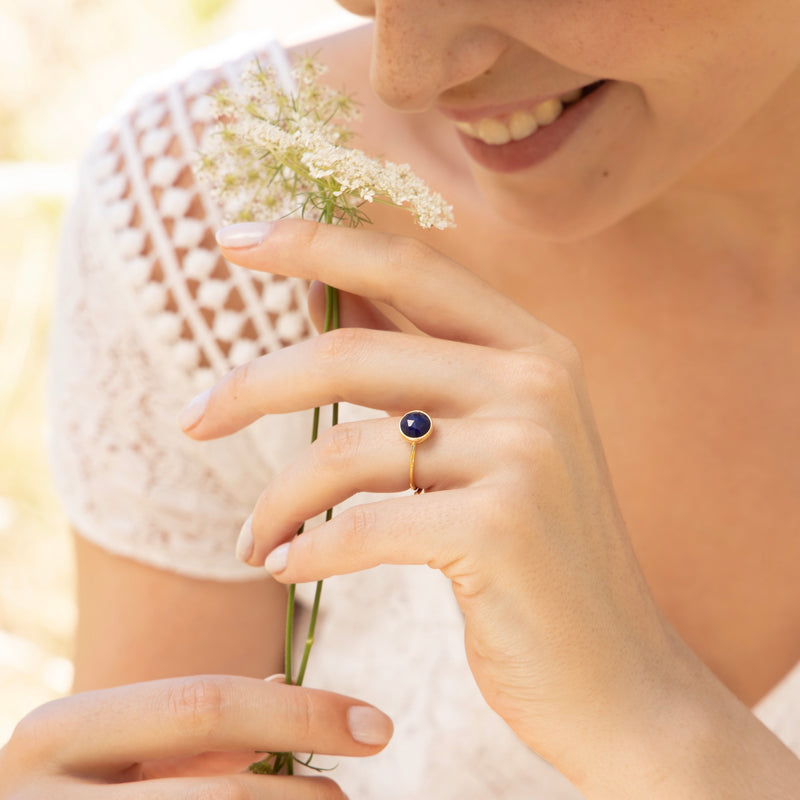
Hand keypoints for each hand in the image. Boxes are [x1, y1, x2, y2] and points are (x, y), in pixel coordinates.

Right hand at [0, 674, 391, 797]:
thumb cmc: (68, 791)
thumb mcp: (112, 751)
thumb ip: (191, 727)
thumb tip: (286, 688)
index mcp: (63, 731)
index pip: (206, 705)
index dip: (301, 712)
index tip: (376, 724)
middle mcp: (44, 798)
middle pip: (215, 794)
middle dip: (297, 793)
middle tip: (349, 794)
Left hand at [182, 220, 704, 787]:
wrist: (620, 676)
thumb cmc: (537, 558)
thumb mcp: (493, 446)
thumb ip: (419, 369)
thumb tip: (325, 294)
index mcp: (533, 350)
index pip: (408, 265)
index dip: (314, 242)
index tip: (234, 239)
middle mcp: (536, 384)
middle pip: (352, 353)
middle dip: (252, 385)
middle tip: (190, 418)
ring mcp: (526, 450)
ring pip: (347, 448)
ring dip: (277, 499)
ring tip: (251, 540)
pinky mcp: (503, 526)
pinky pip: (363, 526)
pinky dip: (308, 549)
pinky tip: (286, 569)